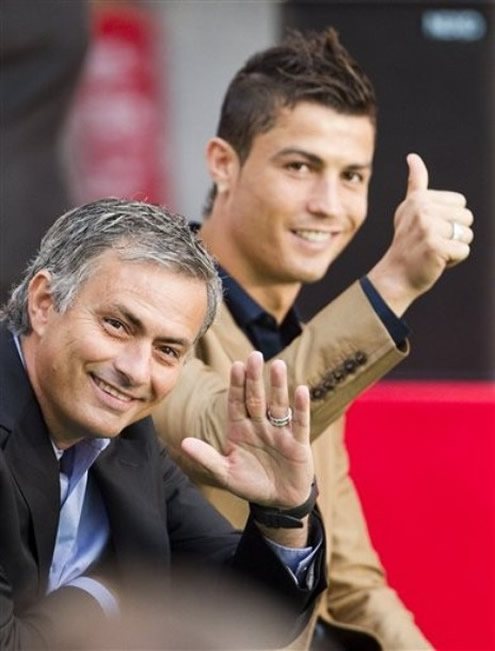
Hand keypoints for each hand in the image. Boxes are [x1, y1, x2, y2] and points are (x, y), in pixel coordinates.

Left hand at [181, 351, 312, 509]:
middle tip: (255, 355)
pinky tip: (301, 390)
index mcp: (240, 428)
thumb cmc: (249, 483)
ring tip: (278, 365)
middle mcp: (259, 425)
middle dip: (255, 378)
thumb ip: (206, 457)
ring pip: (278, 405)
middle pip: (257, 398)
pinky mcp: (297, 443)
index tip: (236, 365)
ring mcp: (279, 432)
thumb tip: (183, 443)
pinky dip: (301, 407)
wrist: (277, 501)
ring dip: (278, 386)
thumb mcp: (225, 473)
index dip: (236, 385)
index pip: (237, 402)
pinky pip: (299, 422)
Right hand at [368, 153, 473, 315]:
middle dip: (454, 234)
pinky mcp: (435, 247)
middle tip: (431, 243)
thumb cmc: (407, 243)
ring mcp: (428, 228)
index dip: (450, 220)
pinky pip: (463, 251)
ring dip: (455, 247)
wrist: (395, 276)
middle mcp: (422, 210)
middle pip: (467, 217)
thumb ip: (416, 183)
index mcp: (419, 199)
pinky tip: (435, 261)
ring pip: (467, 234)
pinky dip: (454, 261)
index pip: (460, 203)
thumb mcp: (409, 209)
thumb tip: (413, 156)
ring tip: (433, 252)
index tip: (428, 229)